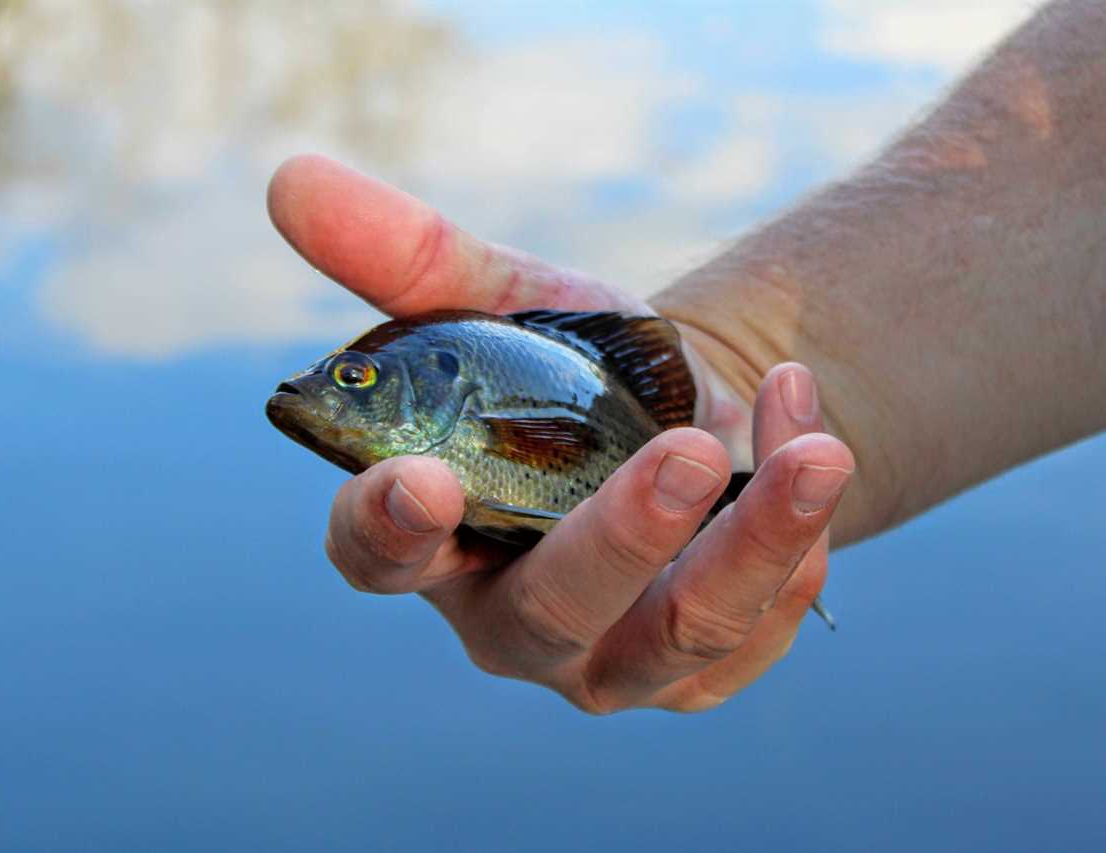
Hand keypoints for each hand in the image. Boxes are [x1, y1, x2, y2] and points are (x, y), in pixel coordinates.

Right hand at [268, 154, 854, 712]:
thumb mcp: (505, 304)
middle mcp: (513, 620)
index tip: (419, 483)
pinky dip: (798, 535)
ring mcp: (612, 659)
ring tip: (815, 449)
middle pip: (548, 610)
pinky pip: (758, 626)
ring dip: (753, 541)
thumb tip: (290, 176)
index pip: (378, 558)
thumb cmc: (572, 374)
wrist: (689, 417)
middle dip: (618, 539)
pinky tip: (812, 443)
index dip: (386, 531)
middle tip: (680, 453)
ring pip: (678, 633)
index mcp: (437, 538)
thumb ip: (409, 256)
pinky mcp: (701, 669)